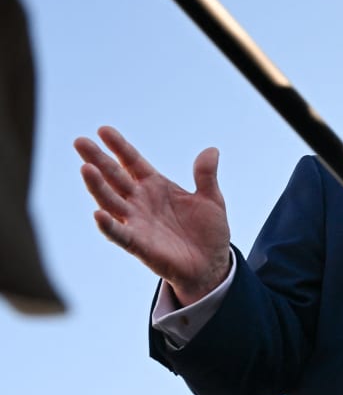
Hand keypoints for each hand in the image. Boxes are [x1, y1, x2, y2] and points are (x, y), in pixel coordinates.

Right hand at [74, 126, 230, 304]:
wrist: (211, 264)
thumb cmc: (208, 231)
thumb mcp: (212, 199)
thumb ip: (206, 176)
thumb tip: (211, 150)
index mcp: (156, 186)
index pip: (133, 162)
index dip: (119, 147)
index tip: (103, 130)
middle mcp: (141, 201)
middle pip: (115, 177)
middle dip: (98, 160)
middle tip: (80, 142)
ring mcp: (137, 222)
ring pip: (111, 201)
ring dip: (98, 187)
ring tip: (85, 168)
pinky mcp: (139, 244)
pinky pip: (119, 234)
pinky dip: (108, 225)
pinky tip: (98, 214)